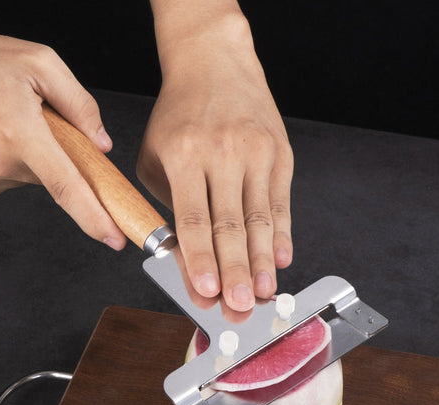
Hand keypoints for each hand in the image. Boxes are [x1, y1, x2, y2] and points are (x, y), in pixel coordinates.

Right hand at [0, 33, 125, 249]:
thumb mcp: (40, 63)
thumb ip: (80, 104)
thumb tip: (102, 145)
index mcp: (19, 132)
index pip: (66, 186)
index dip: (94, 217)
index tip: (115, 240)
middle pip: (54, 177)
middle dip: (55, 154)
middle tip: (30, 120)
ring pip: (30, 179)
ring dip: (28, 156)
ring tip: (3, 123)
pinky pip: (7, 182)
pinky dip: (8, 164)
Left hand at [138, 3, 292, 311]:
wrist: (214, 63)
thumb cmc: (179, 116)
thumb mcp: (156, 156)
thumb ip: (169, 205)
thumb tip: (188, 256)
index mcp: (184, 154)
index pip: (193, 220)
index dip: (201, 260)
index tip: (207, 292)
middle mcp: (223, 153)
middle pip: (231, 226)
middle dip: (235, 272)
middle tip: (239, 307)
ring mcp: (256, 152)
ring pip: (260, 219)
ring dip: (261, 262)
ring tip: (262, 293)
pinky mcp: (280, 153)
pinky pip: (280, 202)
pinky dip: (281, 234)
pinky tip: (280, 259)